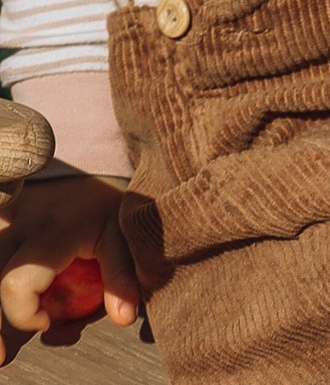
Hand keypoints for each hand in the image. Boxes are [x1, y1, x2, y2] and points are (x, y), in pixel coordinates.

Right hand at [0, 177, 138, 357]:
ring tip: (6, 343)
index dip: (23, 316)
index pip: (17, 281)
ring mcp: (2, 225)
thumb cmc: (103, 207)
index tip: (46, 324)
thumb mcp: (121, 235)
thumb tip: (124, 319)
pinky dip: (1, 293)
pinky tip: (10, 313)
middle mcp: (16, 228)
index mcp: (50, 231)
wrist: (87, 168)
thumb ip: (121, 276)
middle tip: (5, 354)